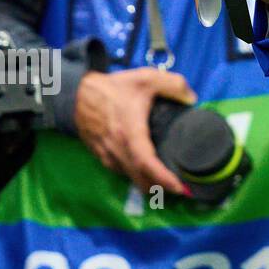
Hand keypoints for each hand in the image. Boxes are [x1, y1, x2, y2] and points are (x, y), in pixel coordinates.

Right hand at [74, 68, 196, 195]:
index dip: (163, 178)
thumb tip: (192, 99)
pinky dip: (135, 176)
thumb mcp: (148, 78)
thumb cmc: (113, 88)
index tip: (180, 187)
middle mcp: (117, 149)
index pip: (147, 163)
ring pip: (129, 177)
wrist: (76, 93)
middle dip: (160, 188)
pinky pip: (120, 171)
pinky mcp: (101, 155)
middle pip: (140, 178)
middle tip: (182, 190)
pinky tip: (146, 173)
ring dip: (147, 184)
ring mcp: (107, 155)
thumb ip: (174, 85)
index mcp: (130, 133)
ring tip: (167, 183)